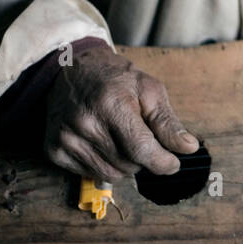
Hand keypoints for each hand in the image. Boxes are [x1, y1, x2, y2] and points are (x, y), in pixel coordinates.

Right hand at [44, 44, 198, 180]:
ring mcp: (66, 138)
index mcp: (111, 104)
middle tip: (142, 136)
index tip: (174, 163)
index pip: (141, 149)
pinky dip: (104, 165)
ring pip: (111, 174)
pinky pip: (91, 174)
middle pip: (129, 165)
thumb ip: (168, 122)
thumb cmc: (116, 79)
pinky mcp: (54, 150)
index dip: (163, 162)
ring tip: (122, 138)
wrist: (71, 69)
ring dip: (125, 164)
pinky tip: (103, 143)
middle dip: (144, 157)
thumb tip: (188, 148)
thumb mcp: (149, 90)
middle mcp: (84, 123)